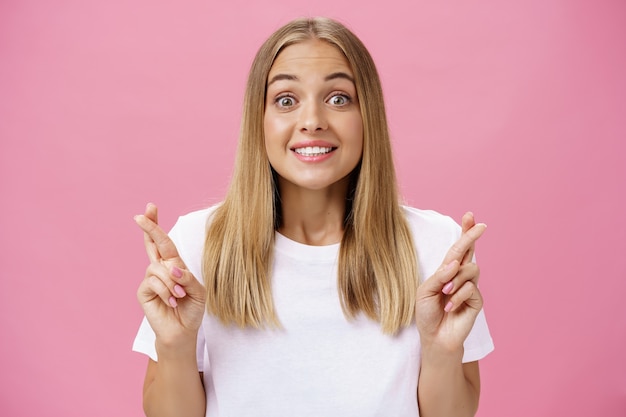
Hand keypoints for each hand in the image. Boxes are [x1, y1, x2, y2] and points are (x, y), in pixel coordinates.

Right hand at [134, 203, 205, 346]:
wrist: (184, 331)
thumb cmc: (192, 309)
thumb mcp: (199, 291)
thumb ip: (188, 277)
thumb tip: (172, 268)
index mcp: (174, 264)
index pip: (164, 241)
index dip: (156, 224)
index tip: (150, 207)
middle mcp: (160, 268)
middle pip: (152, 243)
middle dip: (148, 227)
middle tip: (140, 215)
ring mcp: (150, 279)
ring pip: (159, 268)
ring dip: (173, 282)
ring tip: (180, 296)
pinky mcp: (144, 291)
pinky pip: (154, 282)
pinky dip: (167, 292)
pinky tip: (172, 302)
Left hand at [415, 212, 485, 351]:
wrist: (434, 337)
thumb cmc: (427, 313)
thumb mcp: (425, 291)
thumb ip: (439, 276)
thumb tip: (455, 263)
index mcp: (447, 270)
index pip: (457, 248)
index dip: (464, 232)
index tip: (469, 216)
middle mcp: (460, 276)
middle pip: (470, 251)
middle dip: (473, 236)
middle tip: (481, 226)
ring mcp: (470, 287)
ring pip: (471, 269)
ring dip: (456, 280)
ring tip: (445, 293)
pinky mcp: (477, 301)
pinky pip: (471, 289)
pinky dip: (458, 296)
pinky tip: (450, 307)